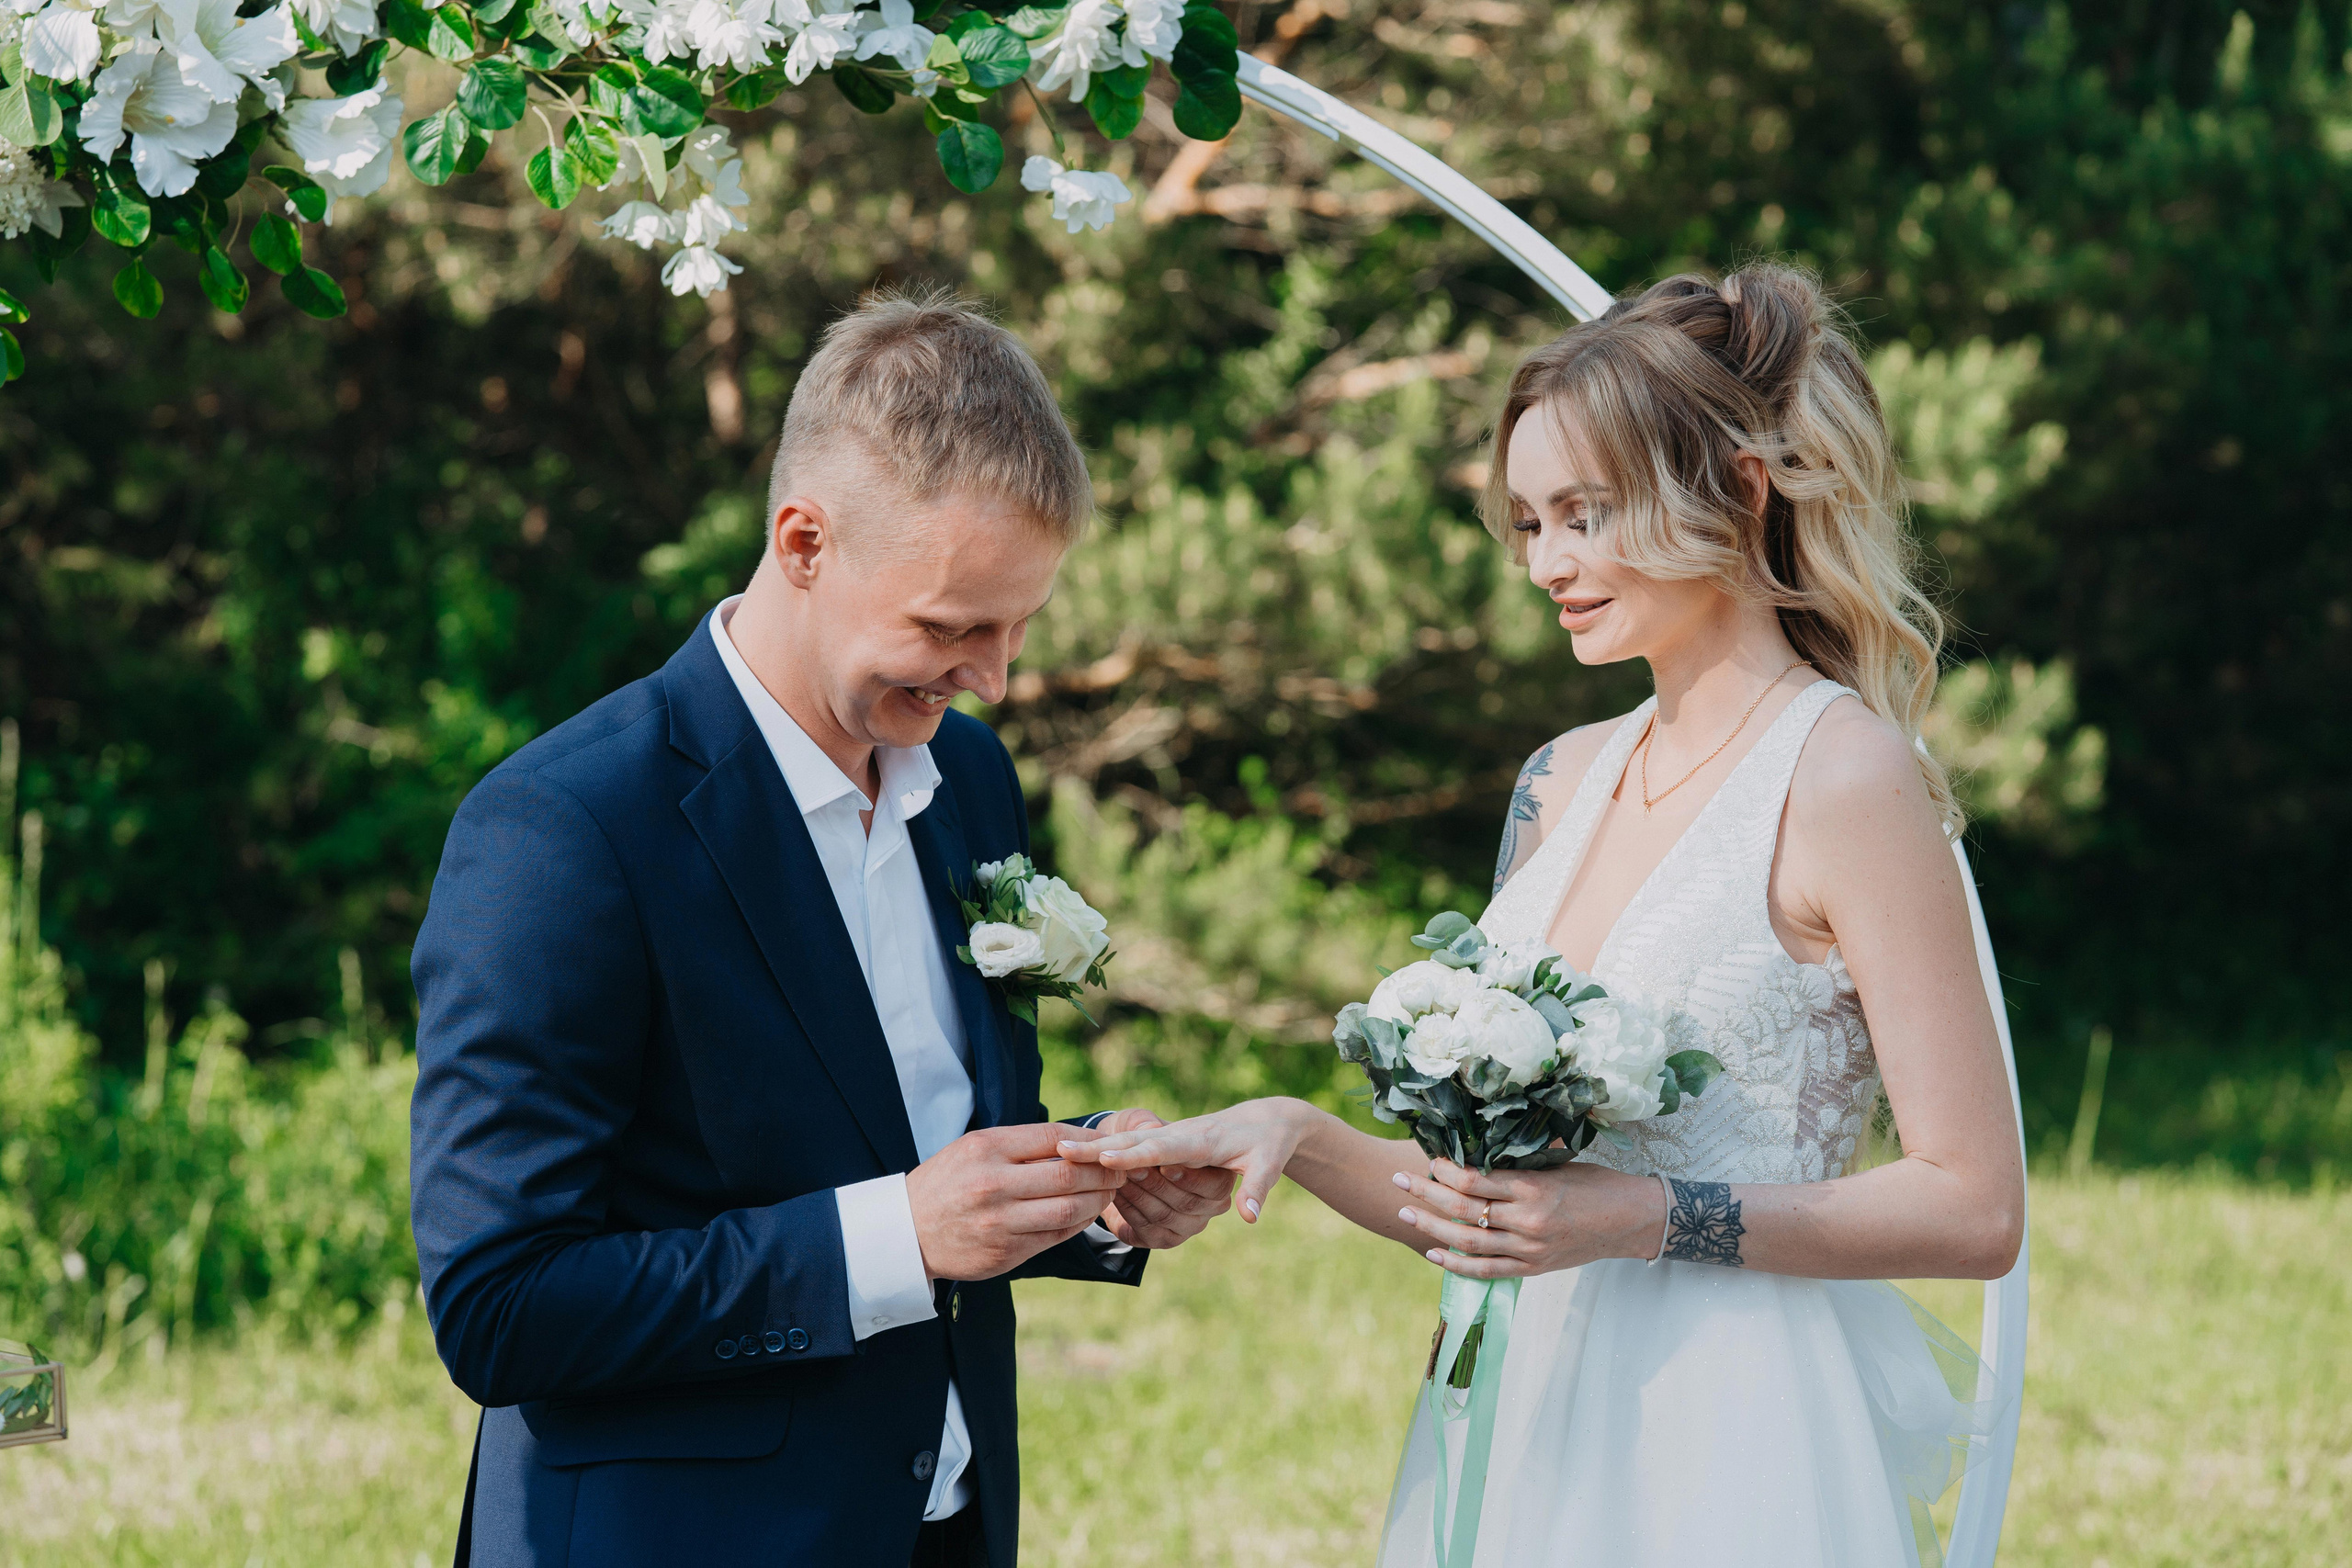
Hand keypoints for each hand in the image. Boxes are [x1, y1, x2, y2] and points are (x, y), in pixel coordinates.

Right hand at [905, 1122, 1127, 1282]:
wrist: (908, 1231)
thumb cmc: (948, 1182)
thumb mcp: (974, 1148)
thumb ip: (1021, 1144)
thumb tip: (1077, 1141)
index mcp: (987, 1150)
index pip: (1053, 1137)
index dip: (1087, 1142)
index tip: (1103, 1145)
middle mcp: (993, 1185)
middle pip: (1068, 1176)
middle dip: (1103, 1173)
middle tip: (1120, 1170)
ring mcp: (1000, 1223)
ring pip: (1068, 1210)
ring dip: (1097, 1201)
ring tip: (1107, 1192)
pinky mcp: (1005, 1253)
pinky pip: (1056, 1237)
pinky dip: (1078, 1224)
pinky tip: (1085, 1214)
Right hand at [1059, 1097, 1315, 1225]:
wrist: (1266, 1118)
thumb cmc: (1268, 1142)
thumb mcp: (1270, 1162)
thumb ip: (1258, 1187)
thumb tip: (1251, 1217)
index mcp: (1202, 1141)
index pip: (1163, 1148)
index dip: (1135, 1154)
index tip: (1106, 1156)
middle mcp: (1179, 1135)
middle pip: (1132, 1140)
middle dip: (1098, 1145)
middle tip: (1061, 1148)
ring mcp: (1169, 1136)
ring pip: (1126, 1139)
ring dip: (1095, 1145)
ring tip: (1058, 1150)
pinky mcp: (1164, 1141)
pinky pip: (1130, 1145)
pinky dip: (1104, 1148)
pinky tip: (1079, 1156)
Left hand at [1086, 1108, 1236, 1247]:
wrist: (1123, 1160)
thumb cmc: (1143, 1135)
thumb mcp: (1143, 1123)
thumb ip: (1149, 1125)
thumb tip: (1149, 1129)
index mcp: (1219, 1178)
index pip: (1211, 1185)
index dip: (1187, 1177)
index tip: (1164, 1164)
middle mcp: (1209, 1208)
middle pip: (1185, 1203)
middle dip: (1154, 1184)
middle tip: (1131, 1168)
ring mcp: (1187, 1227)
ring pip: (1162, 1216)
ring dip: (1137, 1195)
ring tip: (1117, 1178)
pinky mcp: (1162, 1239)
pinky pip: (1144, 1229)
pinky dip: (1127, 1210)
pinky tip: (1113, 1193)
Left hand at [1392, 1158, 1665, 1278]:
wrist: (1630, 1221)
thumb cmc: (1595, 1185)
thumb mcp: (1557, 1166)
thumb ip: (1518, 1167)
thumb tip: (1476, 1153)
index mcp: (1533, 1188)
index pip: (1476, 1180)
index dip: (1446, 1170)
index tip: (1429, 1159)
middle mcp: (1527, 1220)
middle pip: (1464, 1208)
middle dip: (1426, 1193)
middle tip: (1398, 1181)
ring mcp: (1529, 1249)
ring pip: (1469, 1241)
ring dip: (1432, 1227)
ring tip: (1406, 1213)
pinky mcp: (1533, 1269)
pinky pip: (1487, 1271)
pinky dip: (1457, 1265)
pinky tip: (1433, 1253)